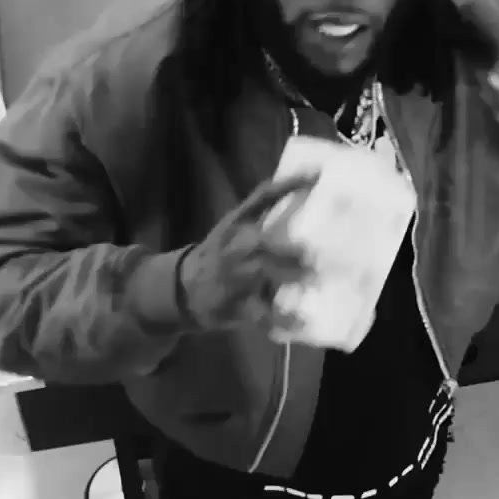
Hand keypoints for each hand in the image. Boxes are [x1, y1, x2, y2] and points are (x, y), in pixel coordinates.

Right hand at [177, 174, 318, 331]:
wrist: (182, 288)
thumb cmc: (219, 254)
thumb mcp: (234, 227)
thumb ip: (264, 211)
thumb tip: (304, 186)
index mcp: (236, 223)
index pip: (262, 197)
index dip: (288, 184)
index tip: (317, 174)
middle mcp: (234, 246)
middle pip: (262, 241)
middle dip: (289, 246)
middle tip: (316, 249)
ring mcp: (234, 276)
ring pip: (263, 273)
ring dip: (290, 275)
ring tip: (315, 280)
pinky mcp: (236, 305)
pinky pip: (261, 314)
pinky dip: (282, 321)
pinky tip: (302, 324)